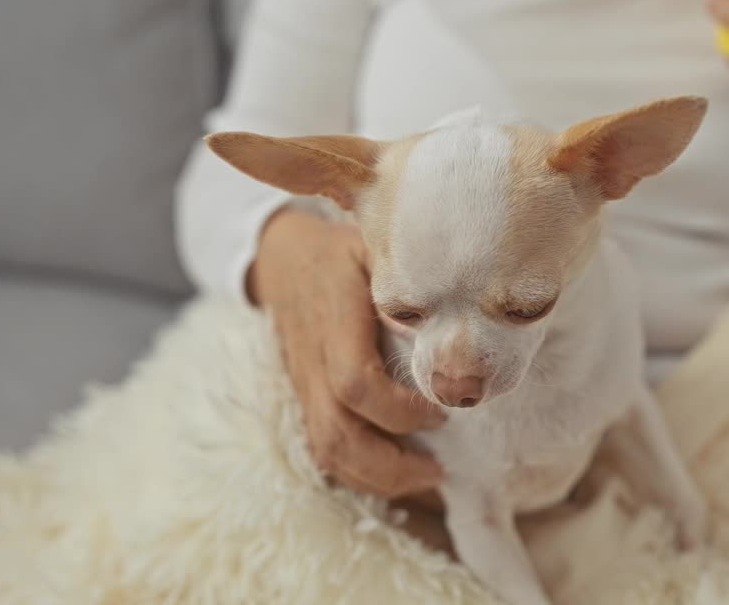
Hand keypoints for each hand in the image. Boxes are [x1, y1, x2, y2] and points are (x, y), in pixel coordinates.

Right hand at [250, 208, 445, 498]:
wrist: (281, 259)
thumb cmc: (339, 254)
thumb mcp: (370, 248)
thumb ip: (402, 279)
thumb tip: (447, 311)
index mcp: (334, 324)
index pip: (355, 383)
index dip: (398, 410)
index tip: (441, 413)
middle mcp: (314, 364)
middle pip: (338, 435)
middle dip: (390, 466)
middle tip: (440, 471)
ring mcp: (306, 387)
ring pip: (327, 451)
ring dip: (375, 479)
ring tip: (424, 479)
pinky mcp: (306, 400)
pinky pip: (322, 449)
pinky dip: (358, 474)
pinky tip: (396, 474)